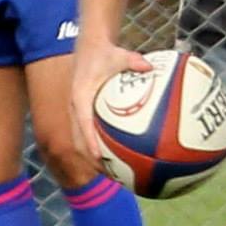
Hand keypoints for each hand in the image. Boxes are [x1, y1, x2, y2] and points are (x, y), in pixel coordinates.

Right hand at [67, 41, 151, 167]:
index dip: (90, 141)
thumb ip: (133, 61)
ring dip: (93, 159)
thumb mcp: (119, 54)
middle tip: (109, 174)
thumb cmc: (105, 54)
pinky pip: (88, 136)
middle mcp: (76, 109)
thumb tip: (149, 66)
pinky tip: (118, 159)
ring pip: (81, 142)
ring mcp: (78, 114)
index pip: (83, 123)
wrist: (88, 50)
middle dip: (91, 160)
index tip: (98, 156)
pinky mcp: (83, 116)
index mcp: (81, 97)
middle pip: (79, 140)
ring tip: (113, 175)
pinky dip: (98, 148)